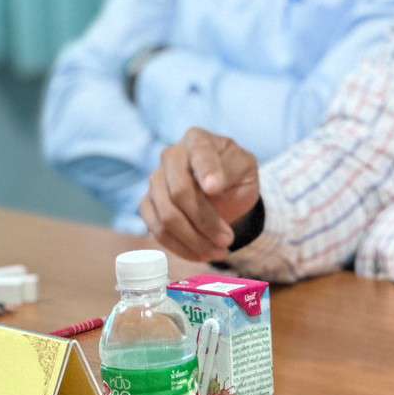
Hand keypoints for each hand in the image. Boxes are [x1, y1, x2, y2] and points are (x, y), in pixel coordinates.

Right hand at [139, 127, 259, 261]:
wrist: (225, 192)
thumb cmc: (236, 176)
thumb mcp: (245, 168)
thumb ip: (231, 170)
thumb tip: (211, 187)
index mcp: (197, 140)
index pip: (199, 155)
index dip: (206, 172)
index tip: (216, 189)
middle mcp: (171, 156)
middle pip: (179, 193)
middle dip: (205, 222)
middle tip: (228, 240)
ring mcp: (155, 181)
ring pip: (166, 217)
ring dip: (194, 240)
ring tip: (219, 251)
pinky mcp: (148, 205)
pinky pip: (157, 231)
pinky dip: (181, 248)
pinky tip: (202, 254)